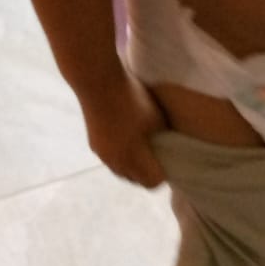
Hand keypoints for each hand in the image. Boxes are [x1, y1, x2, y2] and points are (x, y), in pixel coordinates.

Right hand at [80, 69, 166, 188]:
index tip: (169, 159)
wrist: (97, 83)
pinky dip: (121, 157)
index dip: (163, 174)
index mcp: (133, 159)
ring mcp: (102, 156)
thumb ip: (164, 138)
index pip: (153, 182)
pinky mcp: (94, 145)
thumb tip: (171, 148)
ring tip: (141, 147)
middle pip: (136, 180)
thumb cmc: (132, 99)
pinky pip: (111, 161)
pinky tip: (126, 138)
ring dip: (132, 166)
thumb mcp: (157, 119)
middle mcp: (116, 163)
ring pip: (122, 172)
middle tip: (158, 154)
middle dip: (148, 172)